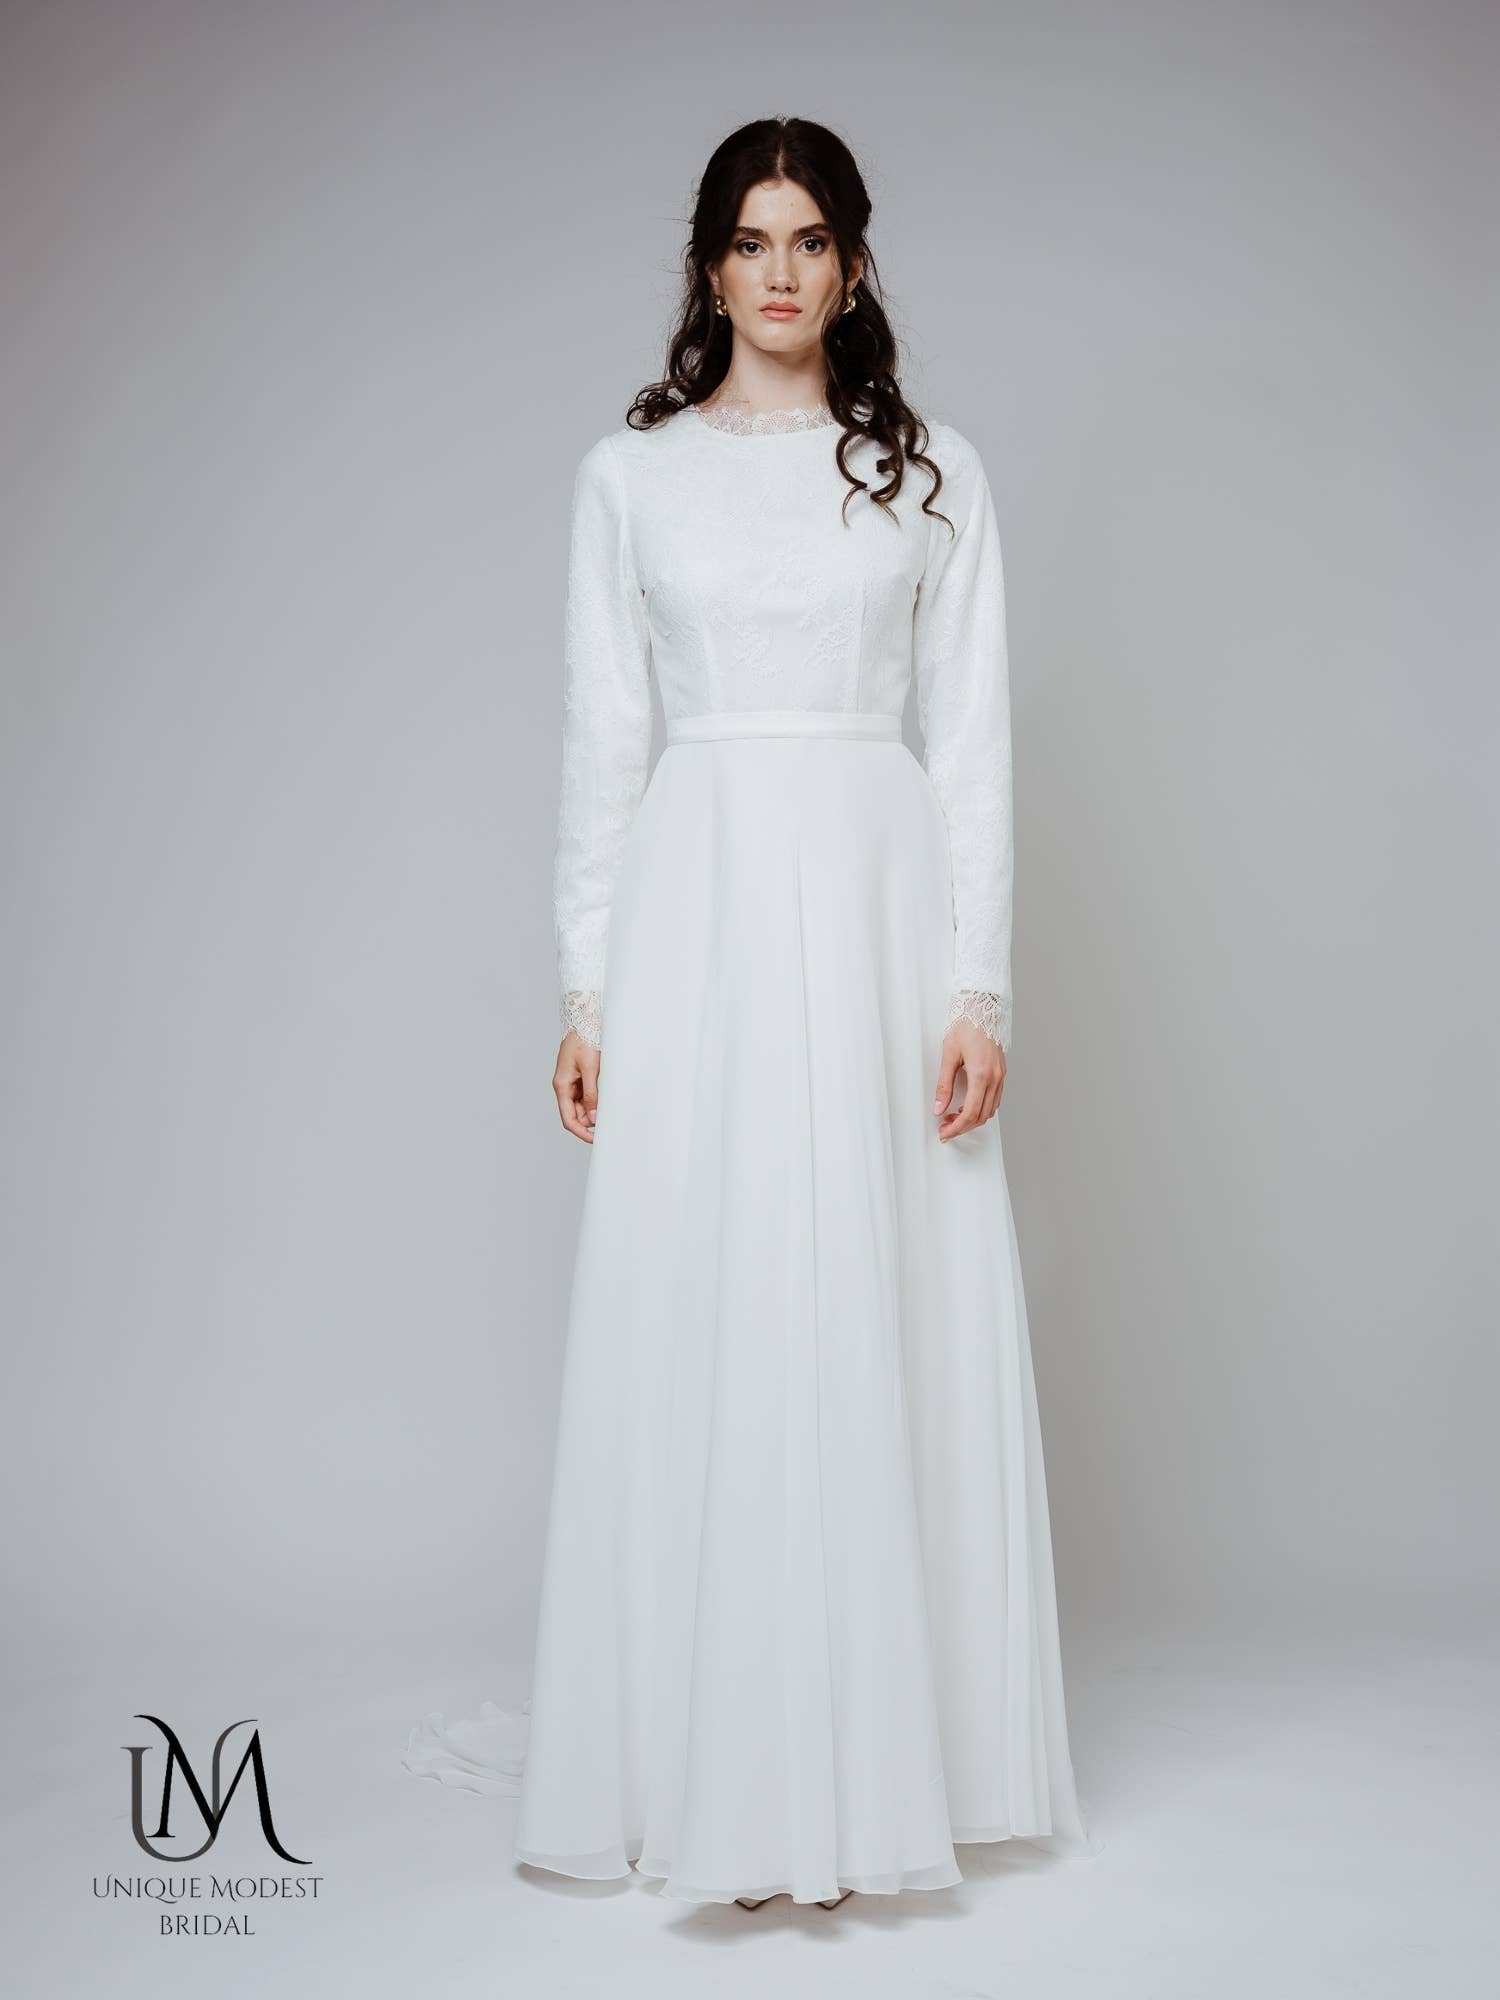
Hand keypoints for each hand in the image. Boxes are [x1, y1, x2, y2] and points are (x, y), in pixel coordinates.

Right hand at [554, 1030, 599, 1142]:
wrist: (584, 1020)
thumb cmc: (584, 1040)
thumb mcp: (590, 1068)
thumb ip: (591, 1093)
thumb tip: (593, 1116)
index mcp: (562, 1085)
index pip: (568, 1118)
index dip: (581, 1132)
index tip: (595, 1139)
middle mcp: (565, 1086)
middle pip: (576, 1115)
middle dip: (590, 1123)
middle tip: (608, 1126)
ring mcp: (572, 1082)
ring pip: (582, 1106)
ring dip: (594, 1111)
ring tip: (610, 1112)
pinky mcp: (580, 1077)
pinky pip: (587, 1095)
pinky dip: (596, 1101)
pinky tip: (607, 1100)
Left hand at [932, 1019, 1005, 1139]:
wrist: (981, 1008)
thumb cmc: (965, 1026)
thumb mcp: (948, 1055)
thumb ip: (944, 1085)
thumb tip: (939, 1107)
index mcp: (982, 1074)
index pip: (971, 1113)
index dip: (957, 1128)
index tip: (945, 1133)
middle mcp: (995, 1078)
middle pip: (982, 1116)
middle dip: (963, 1127)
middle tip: (945, 1129)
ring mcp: (1001, 1076)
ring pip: (990, 1110)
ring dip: (973, 1119)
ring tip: (953, 1118)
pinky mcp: (1001, 1073)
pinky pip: (995, 1099)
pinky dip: (982, 1108)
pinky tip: (967, 1106)